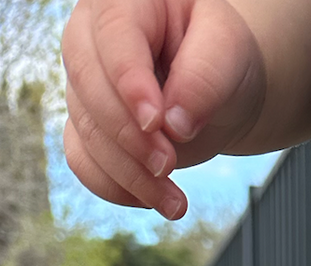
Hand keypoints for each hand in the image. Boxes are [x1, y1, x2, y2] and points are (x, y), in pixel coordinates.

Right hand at [62, 0, 266, 219]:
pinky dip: (114, 187)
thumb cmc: (222, 58)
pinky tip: (152, 200)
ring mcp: (85, 84)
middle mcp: (92, 37)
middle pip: (88, 86)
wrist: (220, 90)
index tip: (157, 123)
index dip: (130, 83)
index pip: (113, 37)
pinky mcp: (89, 125)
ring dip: (128, 174)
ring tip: (175, 202)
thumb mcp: (228, 52)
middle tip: (170, 164)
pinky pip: (83, 160)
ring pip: (86, 130)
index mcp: (126, 3)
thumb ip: (205, 77)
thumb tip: (175, 124)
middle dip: (129, 135)